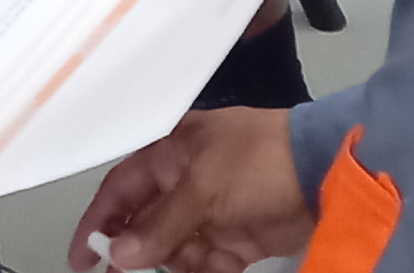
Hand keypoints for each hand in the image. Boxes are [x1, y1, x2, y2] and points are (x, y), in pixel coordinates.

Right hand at [70, 108, 310, 272]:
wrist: (331, 174)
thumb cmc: (262, 161)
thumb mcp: (203, 188)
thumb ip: (160, 225)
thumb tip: (120, 255)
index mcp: (172, 153)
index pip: (121, 188)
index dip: (98, 221)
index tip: (82, 258)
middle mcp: (187, 181)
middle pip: (146, 224)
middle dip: (139, 252)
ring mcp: (213, 211)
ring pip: (176, 249)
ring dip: (177, 263)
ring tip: (204, 260)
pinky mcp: (238, 237)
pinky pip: (209, 262)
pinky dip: (208, 271)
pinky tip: (217, 269)